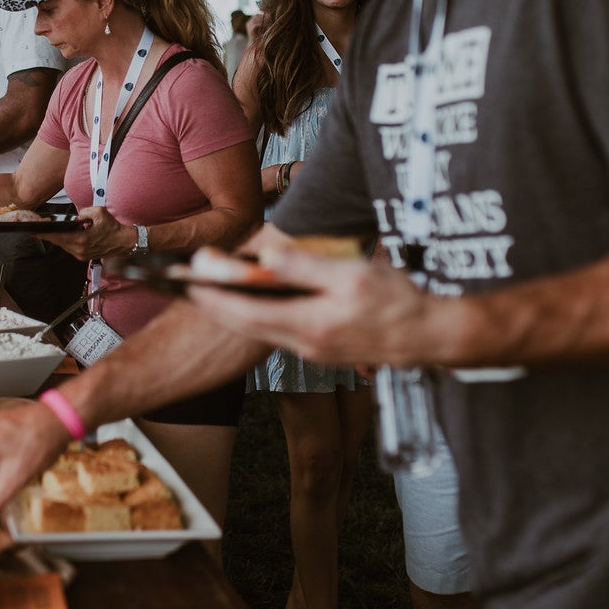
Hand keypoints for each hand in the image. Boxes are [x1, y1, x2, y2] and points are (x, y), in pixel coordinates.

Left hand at [31, 205, 123, 260]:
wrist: (124, 241)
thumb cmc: (113, 228)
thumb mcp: (99, 212)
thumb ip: (84, 211)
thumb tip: (77, 216)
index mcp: (82, 240)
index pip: (58, 237)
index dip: (44, 234)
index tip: (34, 232)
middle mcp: (80, 250)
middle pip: (58, 242)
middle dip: (49, 235)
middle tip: (38, 229)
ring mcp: (81, 255)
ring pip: (63, 245)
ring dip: (57, 239)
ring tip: (49, 231)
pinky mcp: (83, 256)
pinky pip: (70, 248)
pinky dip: (65, 242)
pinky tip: (63, 236)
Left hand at [183, 248, 462, 368]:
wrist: (429, 336)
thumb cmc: (396, 302)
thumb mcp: (353, 276)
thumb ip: (307, 268)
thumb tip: (267, 257)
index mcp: (308, 325)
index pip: (245, 312)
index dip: (212, 297)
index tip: (185, 282)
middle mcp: (303, 344)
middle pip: (244, 324)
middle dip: (211, 306)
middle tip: (180, 287)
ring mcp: (311, 351)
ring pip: (258, 330)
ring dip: (230, 312)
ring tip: (203, 291)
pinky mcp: (319, 349)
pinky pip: (275, 332)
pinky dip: (254, 317)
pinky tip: (246, 303)